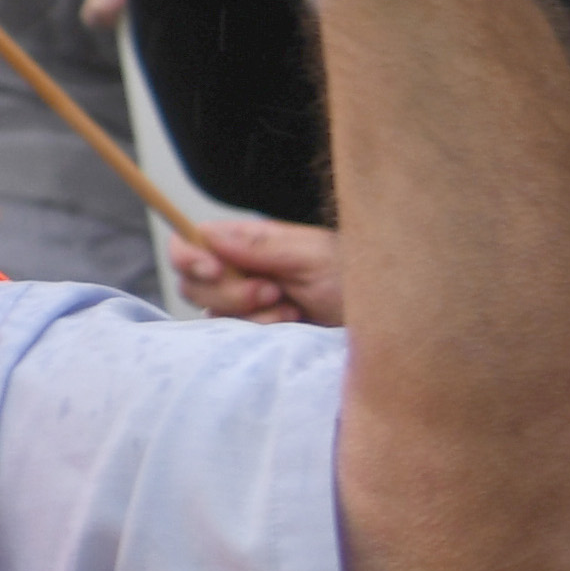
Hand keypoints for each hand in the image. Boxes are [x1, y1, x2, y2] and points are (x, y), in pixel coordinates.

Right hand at [177, 212, 348, 325]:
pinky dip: (259, 332)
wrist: (381, 321)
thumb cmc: (355, 278)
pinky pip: (232, 335)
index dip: (189, 256)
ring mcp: (244, 304)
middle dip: (228, 293)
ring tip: (291, 309)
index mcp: (246, 243)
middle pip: (192, 283)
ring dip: (250, 315)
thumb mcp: (313, 256)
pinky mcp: (253, 330)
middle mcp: (238, 272)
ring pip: (211, 312)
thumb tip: (210, 235)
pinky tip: (289, 325)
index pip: (190, 242)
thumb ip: (260, 246)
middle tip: (273, 292)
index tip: (213, 270)